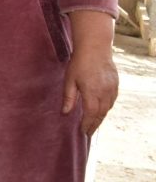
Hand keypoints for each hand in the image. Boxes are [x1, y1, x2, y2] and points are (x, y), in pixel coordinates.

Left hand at [62, 10, 117, 135]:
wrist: (95, 48)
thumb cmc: (78, 63)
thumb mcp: (69, 80)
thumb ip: (68, 98)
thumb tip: (65, 113)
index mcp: (91, 92)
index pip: (90, 114)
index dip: (87, 124)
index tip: (83, 132)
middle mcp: (104, 93)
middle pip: (100, 114)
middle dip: (94, 124)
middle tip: (89, 133)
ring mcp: (112, 89)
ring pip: (107, 108)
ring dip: (101, 118)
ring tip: (94, 124)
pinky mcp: (115, 85)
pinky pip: (112, 101)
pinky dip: (106, 108)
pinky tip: (101, 111)